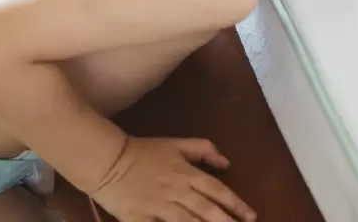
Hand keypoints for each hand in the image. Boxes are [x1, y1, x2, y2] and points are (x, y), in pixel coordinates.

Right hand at [91, 137, 255, 221]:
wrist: (107, 160)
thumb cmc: (144, 152)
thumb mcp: (176, 143)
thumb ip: (204, 149)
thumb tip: (227, 162)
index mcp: (186, 173)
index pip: (217, 191)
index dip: (236, 204)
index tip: (251, 216)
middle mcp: (176, 191)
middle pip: (206, 210)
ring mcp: (158, 207)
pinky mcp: (139, 219)